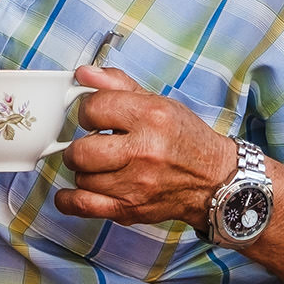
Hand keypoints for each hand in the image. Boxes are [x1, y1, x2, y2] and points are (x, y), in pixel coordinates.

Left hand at [54, 65, 237, 228]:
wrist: (213, 180)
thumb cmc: (185, 140)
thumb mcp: (159, 103)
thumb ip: (118, 85)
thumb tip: (84, 74)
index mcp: (151, 117)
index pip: (94, 108)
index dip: (89, 111)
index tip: (96, 117)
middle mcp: (143, 150)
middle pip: (81, 149)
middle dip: (81, 145)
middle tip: (94, 144)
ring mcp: (135, 184)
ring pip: (81, 177)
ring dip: (86, 171)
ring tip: (102, 166)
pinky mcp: (129, 209)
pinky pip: (82, 205)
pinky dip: (70, 198)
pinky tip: (77, 189)